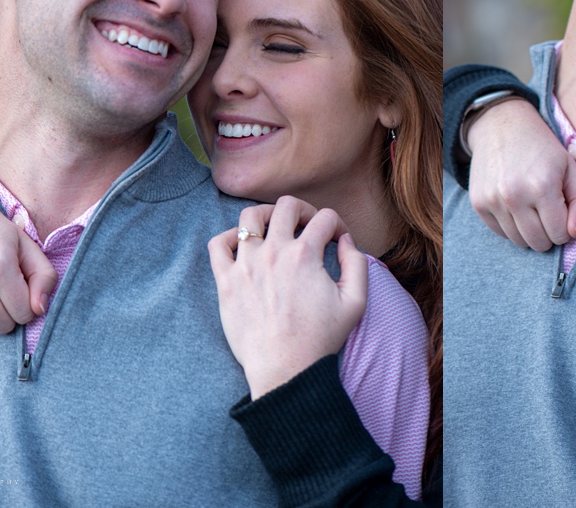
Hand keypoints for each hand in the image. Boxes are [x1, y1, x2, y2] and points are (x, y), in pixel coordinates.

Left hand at [207, 195, 367, 398]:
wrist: (285, 370)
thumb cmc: (320, 339)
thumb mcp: (356, 302)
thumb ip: (357, 263)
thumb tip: (346, 240)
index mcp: (306, 255)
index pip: (325, 218)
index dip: (337, 225)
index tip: (336, 240)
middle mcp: (275, 253)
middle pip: (287, 206)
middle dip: (303, 211)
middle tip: (307, 228)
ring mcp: (246, 265)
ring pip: (251, 216)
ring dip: (267, 216)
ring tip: (275, 230)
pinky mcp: (226, 281)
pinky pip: (218, 244)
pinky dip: (230, 237)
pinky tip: (244, 247)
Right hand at [467, 98, 575, 250]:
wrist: (500, 126)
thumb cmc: (542, 149)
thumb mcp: (571, 168)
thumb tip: (575, 234)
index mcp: (542, 186)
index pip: (561, 235)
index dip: (566, 226)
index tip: (562, 209)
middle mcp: (514, 196)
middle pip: (539, 243)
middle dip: (549, 232)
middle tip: (548, 210)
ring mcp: (492, 201)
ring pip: (519, 242)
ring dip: (529, 231)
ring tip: (531, 206)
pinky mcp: (478, 203)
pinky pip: (501, 234)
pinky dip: (511, 226)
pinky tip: (515, 204)